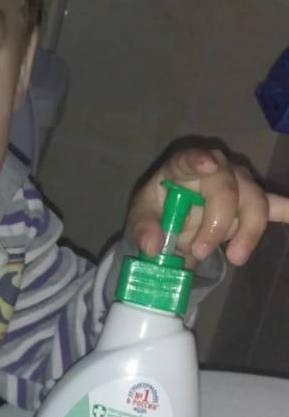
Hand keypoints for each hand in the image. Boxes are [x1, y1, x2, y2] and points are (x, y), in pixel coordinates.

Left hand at [127, 143, 288, 266]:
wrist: (177, 222)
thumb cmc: (159, 210)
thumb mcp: (141, 218)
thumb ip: (143, 229)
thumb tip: (152, 246)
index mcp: (182, 166)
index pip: (190, 158)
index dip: (199, 160)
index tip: (208, 164)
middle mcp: (216, 168)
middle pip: (227, 188)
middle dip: (217, 223)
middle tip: (200, 252)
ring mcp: (239, 182)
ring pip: (255, 200)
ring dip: (248, 231)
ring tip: (236, 258)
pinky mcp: (254, 202)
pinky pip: (275, 205)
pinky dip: (286, 211)